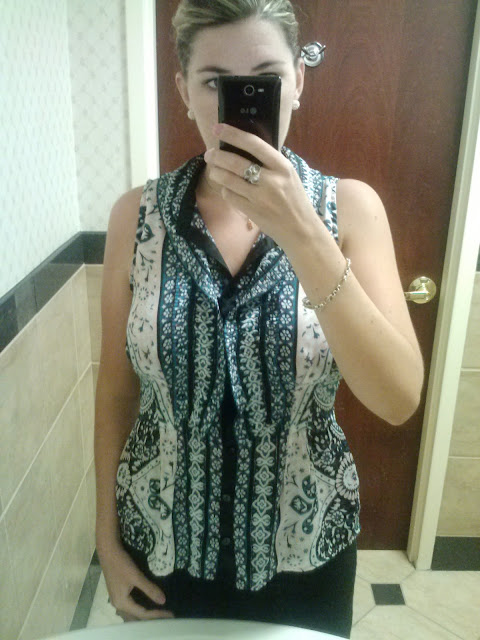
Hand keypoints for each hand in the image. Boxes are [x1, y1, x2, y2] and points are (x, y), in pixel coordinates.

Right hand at [98, 541, 174, 621]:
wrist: (108, 552)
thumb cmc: (122, 564)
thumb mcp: (137, 576)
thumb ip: (149, 589)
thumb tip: (163, 601)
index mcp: (122, 603)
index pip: (143, 614)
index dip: (157, 615)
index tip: (170, 614)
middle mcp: (118, 605)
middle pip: (136, 617)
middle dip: (151, 619)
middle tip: (165, 617)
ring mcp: (117, 599)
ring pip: (132, 613)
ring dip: (144, 614)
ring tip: (158, 613)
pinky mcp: (118, 593)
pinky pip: (130, 607)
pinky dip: (139, 608)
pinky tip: (146, 605)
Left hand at [204, 123, 318, 249]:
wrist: (301, 229)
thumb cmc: (294, 200)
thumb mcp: (289, 176)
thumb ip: (271, 163)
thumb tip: (243, 147)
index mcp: (283, 166)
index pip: (254, 144)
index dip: (233, 134)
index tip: (218, 127)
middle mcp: (272, 180)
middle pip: (236, 162)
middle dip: (217, 156)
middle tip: (209, 153)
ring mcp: (261, 197)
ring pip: (229, 180)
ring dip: (216, 173)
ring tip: (213, 170)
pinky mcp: (252, 212)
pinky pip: (230, 196)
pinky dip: (225, 190)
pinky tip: (226, 188)